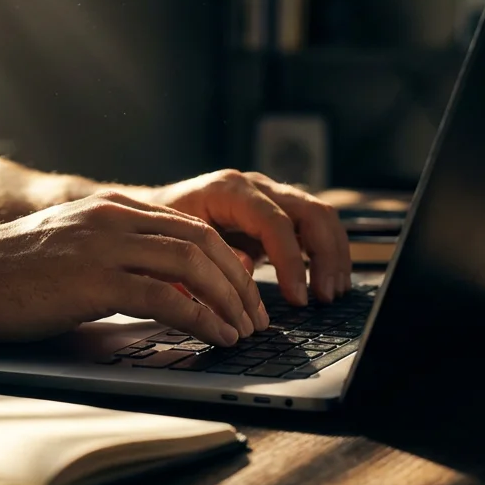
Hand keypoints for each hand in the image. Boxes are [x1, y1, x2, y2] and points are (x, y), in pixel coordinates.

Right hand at [0, 191, 270, 345]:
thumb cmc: (5, 278)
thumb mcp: (70, 254)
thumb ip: (113, 262)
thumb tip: (157, 297)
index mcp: (111, 209)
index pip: (190, 227)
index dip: (226, 261)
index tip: (242, 294)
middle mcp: (114, 218)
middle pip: (202, 241)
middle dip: (238, 282)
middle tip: (256, 318)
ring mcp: (104, 245)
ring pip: (192, 263)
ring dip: (228, 300)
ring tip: (244, 331)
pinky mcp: (93, 280)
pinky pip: (165, 296)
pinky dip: (201, 318)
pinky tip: (216, 337)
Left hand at [141, 170, 350, 305]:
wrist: (151, 213)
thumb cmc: (161, 230)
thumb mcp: (177, 244)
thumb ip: (209, 256)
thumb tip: (246, 270)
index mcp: (230, 190)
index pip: (275, 222)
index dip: (291, 261)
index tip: (297, 298)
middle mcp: (256, 186)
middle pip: (310, 212)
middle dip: (325, 256)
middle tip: (325, 296)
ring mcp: (271, 195)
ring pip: (321, 215)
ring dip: (333, 255)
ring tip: (331, 293)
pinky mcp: (278, 211)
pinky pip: (315, 226)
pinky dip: (327, 253)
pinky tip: (327, 282)